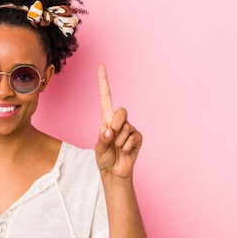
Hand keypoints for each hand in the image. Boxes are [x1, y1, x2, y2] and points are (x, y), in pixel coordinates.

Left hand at [94, 64, 142, 178]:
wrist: (114, 172)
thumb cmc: (104, 158)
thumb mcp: (98, 148)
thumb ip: (102, 139)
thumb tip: (110, 131)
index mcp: (107, 118)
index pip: (106, 97)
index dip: (104, 81)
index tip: (101, 65)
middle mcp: (119, 121)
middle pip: (121, 111)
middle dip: (115, 124)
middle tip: (111, 137)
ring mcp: (130, 129)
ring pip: (126, 128)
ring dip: (118, 141)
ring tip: (116, 148)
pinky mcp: (138, 137)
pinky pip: (132, 138)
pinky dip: (125, 147)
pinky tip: (124, 152)